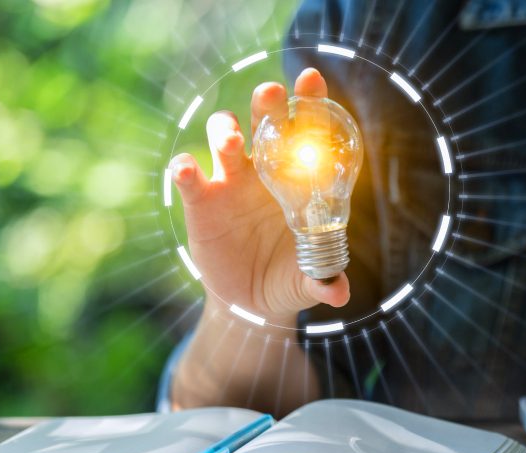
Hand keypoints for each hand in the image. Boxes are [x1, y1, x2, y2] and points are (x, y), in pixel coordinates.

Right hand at [169, 68, 350, 324]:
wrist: (250, 301)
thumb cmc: (287, 277)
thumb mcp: (307, 280)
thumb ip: (323, 280)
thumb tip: (339, 293)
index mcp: (297, 177)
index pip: (305, 130)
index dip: (309, 101)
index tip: (312, 79)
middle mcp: (263, 170)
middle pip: (262, 122)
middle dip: (266, 104)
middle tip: (270, 95)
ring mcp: (230, 182)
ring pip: (222, 137)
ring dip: (224, 131)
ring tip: (231, 140)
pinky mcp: (201, 203)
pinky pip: (190, 177)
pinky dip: (186, 169)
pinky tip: (189, 169)